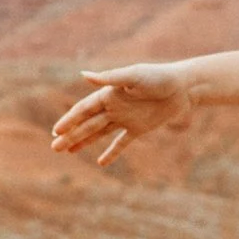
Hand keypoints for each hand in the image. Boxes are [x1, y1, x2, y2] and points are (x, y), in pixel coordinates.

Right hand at [50, 65, 190, 166]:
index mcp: (109, 94)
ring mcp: (125, 118)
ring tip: (68, 152)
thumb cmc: (159, 77)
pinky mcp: (139, 128)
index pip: (84, 110)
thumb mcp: (134, 76)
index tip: (56, 132)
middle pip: (88, 124)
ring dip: (83, 142)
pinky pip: (121, 143)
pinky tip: (100, 163)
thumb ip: (110, 78)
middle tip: (54, 147)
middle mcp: (114, 106)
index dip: (69, 120)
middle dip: (71, 135)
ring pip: (99, 133)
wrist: (184, 87)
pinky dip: (111, 153)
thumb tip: (83, 75)